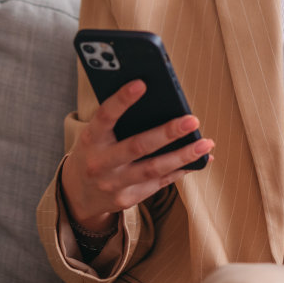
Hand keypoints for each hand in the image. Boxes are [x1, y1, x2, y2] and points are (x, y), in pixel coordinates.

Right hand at [59, 79, 214, 232]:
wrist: (77, 194)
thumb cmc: (94, 152)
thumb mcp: (95, 134)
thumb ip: (116, 120)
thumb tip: (157, 101)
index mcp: (90, 139)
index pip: (105, 116)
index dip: (122, 100)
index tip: (142, 83)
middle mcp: (100, 163)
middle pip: (137, 146)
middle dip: (167, 133)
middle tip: (191, 120)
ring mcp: (114, 184)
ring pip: (154, 169)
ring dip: (183, 156)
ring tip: (206, 143)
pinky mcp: (127, 199)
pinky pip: (159, 183)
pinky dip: (181, 170)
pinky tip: (199, 160)